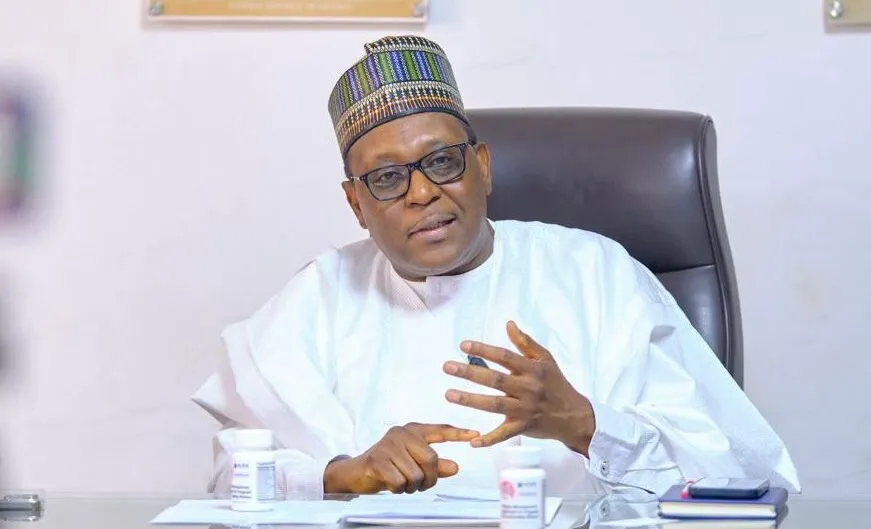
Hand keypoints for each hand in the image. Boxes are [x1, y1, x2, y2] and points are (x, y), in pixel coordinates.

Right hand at [323, 423, 478, 493]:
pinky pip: (400, 482)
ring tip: (402, 482)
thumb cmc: (389, 466)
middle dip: (429, 478)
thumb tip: (455, 467)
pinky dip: (398, 489)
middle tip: (419, 484)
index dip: (459, 433)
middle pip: (431, 459)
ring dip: (411, 486)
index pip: (440, 430)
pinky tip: (390, 483)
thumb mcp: (414, 464)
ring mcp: (388, 445)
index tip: (476, 435)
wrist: (356, 472)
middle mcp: (402, 433)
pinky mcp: (377, 460)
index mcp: (413, 430)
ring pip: (416, 474)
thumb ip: (435, 465)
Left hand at [443, 321, 595, 454]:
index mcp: (531, 369)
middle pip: (495, 379)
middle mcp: (527, 388)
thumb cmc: (557, 384)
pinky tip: (473, 441)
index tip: (463, 345)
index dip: (483, 350)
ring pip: (494, 404)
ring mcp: (524, 409)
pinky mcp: (523, 427)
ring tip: (449, 394)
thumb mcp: (546, 359)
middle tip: (447, 367)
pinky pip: (504, 434)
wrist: (574, 415)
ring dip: (470, 400)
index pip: (504, 357)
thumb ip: (526, 342)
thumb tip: (508, 324)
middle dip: (469, 373)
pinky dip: (489, 439)